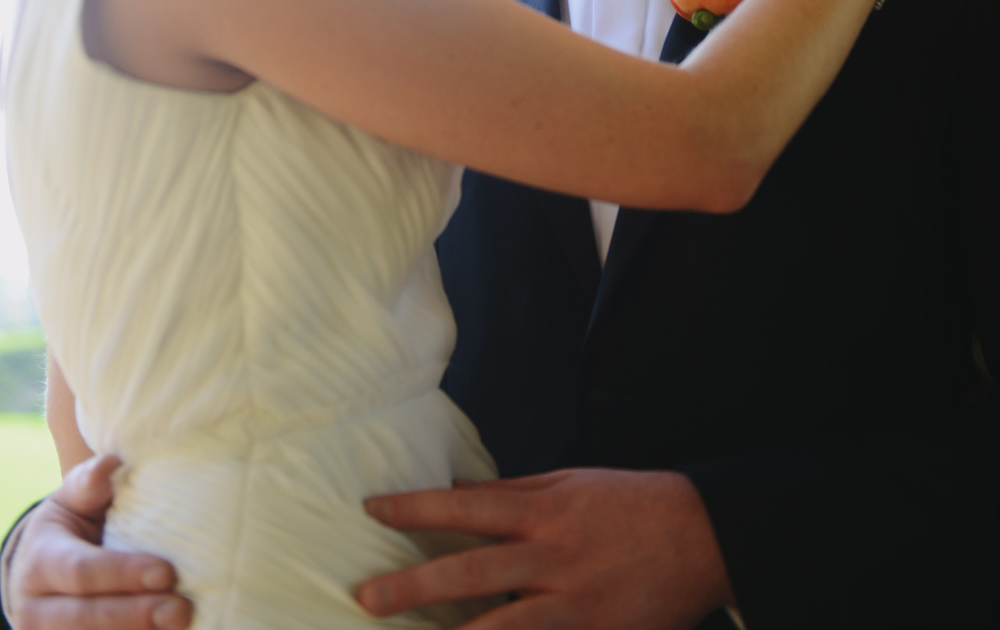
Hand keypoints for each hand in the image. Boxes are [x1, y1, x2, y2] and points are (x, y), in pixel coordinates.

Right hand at [6, 455, 190, 629]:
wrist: (43, 566)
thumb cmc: (72, 522)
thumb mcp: (73, 498)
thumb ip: (90, 483)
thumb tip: (109, 466)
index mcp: (41, 562)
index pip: (81, 572)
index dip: (122, 574)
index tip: (166, 572)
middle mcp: (38, 609)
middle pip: (86, 618)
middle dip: (135, 615)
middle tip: (180, 609)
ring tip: (181, 625)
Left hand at [357, 468, 735, 629]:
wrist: (701, 535)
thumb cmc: (629, 503)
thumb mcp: (569, 483)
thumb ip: (513, 493)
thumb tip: (458, 494)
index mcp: (543, 511)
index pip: (466, 507)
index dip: (417, 508)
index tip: (373, 510)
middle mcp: (552, 557)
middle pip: (471, 571)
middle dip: (414, 586)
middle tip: (365, 597)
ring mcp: (574, 604)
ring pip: (503, 627)